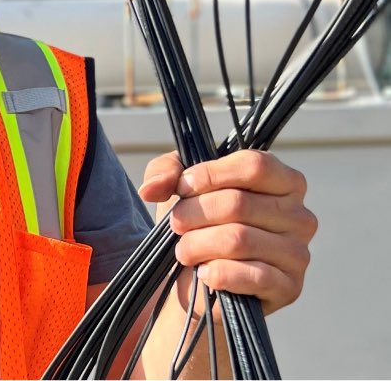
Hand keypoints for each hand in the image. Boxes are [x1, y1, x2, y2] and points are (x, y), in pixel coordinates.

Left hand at [138, 150, 316, 315]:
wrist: (197, 281)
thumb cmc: (197, 225)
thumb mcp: (177, 188)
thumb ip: (164, 172)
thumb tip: (152, 188)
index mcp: (283, 181)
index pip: (254, 165)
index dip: (210, 174)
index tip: (182, 188)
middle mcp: (299, 215)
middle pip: (239, 203)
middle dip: (193, 214)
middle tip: (176, 225)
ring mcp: (298, 253)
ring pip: (238, 239)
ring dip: (198, 245)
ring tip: (184, 251)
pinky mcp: (289, 287)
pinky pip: (251, 275)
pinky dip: (217, 273)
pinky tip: (205, 273)